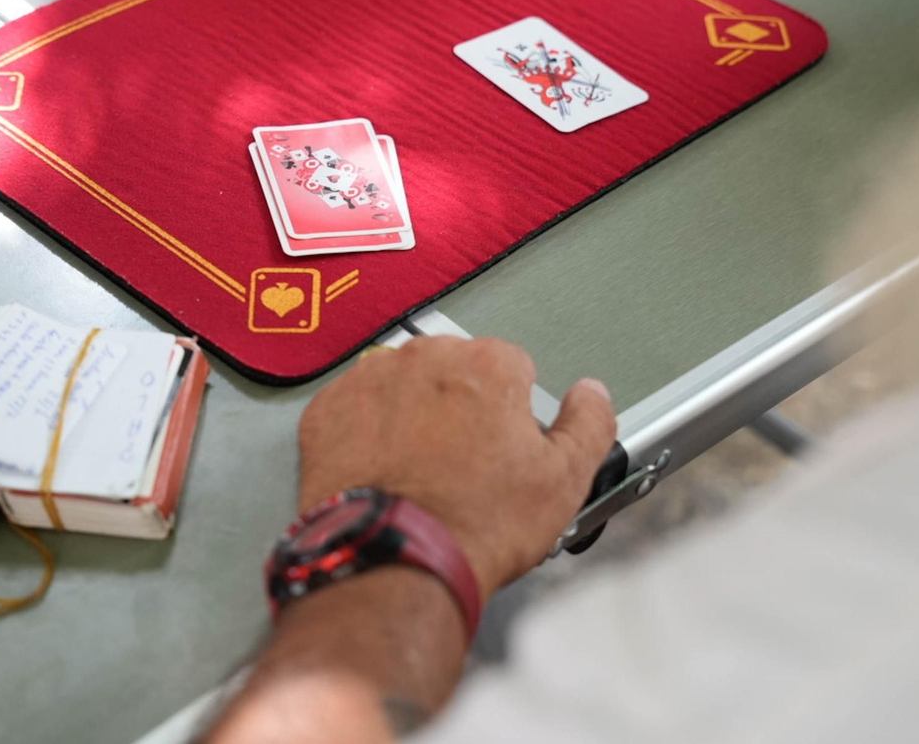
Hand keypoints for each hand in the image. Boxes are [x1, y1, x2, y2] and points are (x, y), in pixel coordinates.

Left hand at [297, 336, 615, 596]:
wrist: (394, 561)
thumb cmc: (474, 525)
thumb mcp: (564, 480)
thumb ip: (589, 423)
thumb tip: (592, 394)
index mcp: (488, 364)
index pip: (511, 369)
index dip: (511, 413)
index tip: (502, 448)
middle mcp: (426, 357)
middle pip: (453, 373)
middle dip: (459, 409)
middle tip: (462, 468)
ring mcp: (370, 380)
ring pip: (400, 388)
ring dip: (409, 417)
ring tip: (419, 475)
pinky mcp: (326, 410)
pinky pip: (352, 411)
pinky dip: (363, 435)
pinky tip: (381, 474)